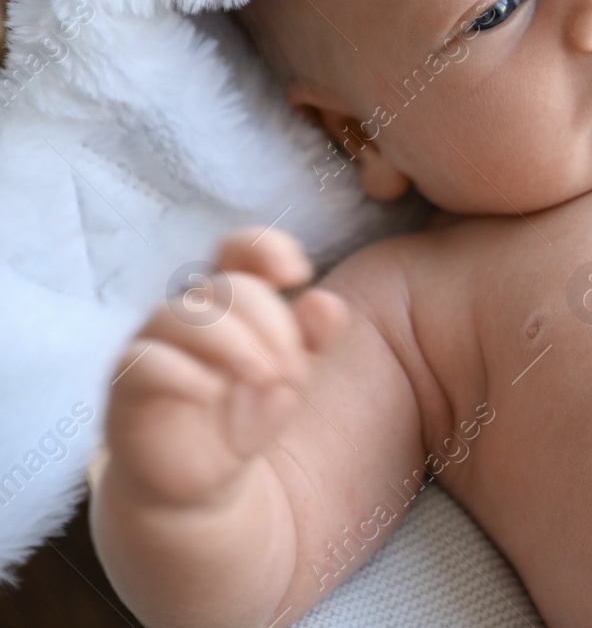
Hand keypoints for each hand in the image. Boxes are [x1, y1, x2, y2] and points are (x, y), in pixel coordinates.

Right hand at [104, 228, 346, 507]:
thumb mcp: (294, 373)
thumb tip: (327, 302)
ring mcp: (154, 345)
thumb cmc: (248, 410)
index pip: (239, 250)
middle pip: (226, 287)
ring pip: (182, 316)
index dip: (266, 248)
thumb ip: (316, 337)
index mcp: (231, 301)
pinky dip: (182, 372)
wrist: (202, 480)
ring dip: (233, 344)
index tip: (299, 275)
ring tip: (267, 379)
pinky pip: (144, 362)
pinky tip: (213, 393)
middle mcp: (190, 314)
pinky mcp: (127, 387)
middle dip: (271, 323)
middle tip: (294, 370)